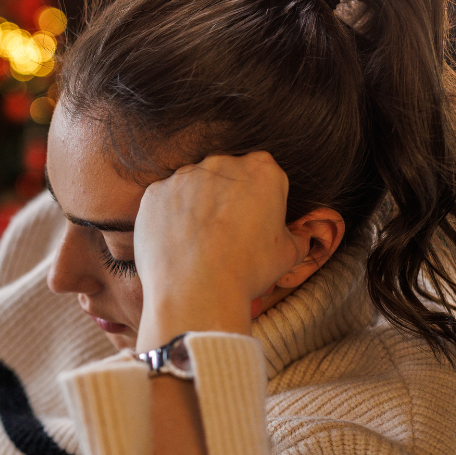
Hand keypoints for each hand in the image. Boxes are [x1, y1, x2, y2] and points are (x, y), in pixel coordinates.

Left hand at [132, 152, 306, 349]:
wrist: (196, 291)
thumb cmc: (247, 271)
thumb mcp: (288, 254)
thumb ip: (297, 237)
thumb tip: (301, 237)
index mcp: (262, 170)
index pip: (264, 175)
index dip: (261, 200)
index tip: (255, 223)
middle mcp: (221, 164)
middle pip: (226, 177)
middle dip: (227, 199)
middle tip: (226, 235)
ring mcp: (183, 176)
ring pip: (193, 187)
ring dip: (196, 207)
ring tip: (199, 244)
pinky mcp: (155, 193)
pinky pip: (165, 201)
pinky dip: (169, 218)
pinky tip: (177, 244)